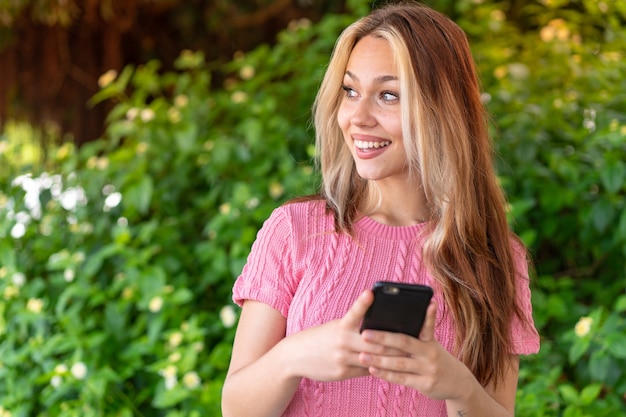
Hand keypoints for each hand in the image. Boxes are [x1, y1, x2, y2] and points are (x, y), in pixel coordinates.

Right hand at [284, 290, 405, 381]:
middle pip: (375, 342)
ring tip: (407, 357)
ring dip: (390, 359)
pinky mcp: (341, 372)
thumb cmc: (319, 338)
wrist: (295, 356)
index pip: (355, 312)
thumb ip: (353, 327)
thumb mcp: (333, 327)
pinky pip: (365, 371)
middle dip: (394, 343)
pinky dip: (376, 368)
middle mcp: (342, 341)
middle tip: (412, 340)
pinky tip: (387, 368)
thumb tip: (377, 328)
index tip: (371, 293)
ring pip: (373, 359)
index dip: (363, 303)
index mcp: (341, 326)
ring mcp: (342, 358)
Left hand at [358, 301, 471, 400]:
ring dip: (379, 360)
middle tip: (364, 334)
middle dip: (383, 338)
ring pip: (400, 363)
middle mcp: (430, 353)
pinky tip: (372, 370)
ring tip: (362, 355)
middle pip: (404, 343)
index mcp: (430, 341)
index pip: (427, 325)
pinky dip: (386, 375)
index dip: (429, 314)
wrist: (459, 383)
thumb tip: (391, 323)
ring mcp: (428, 369)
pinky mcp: (425, 384)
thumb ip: (417, 335)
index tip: (428, 303)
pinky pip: (402, 379)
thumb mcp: (432, 345)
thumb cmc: (436, 359)